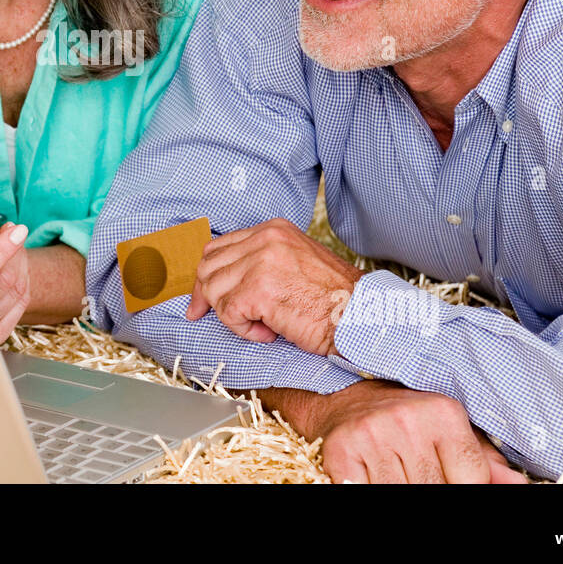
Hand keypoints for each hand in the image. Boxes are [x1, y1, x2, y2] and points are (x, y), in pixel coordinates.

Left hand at [185, 218, 362, 355]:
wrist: (360, 316)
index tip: (201, 300)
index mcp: (272, 230)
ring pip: (214, 290)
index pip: (219, 247)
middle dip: (205, 295)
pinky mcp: (259, 289)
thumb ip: (261, 262)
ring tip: (263, 325)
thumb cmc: (333, 299)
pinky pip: (228, 313)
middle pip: (208, 265)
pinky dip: (244, 330)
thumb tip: (225, 280)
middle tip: (213, 317)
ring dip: (232, 316)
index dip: (206, 275)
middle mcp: (265, 239)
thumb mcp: (295, 264)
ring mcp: (261, 262)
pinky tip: (269, 333)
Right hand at [267, 381, 527, 483]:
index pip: (471, 480)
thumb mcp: (448, 431)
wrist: (341, 399)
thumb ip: (484, 460)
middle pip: (434, 490)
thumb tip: (519, 485)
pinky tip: (372, 476)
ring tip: (396, 472)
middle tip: (416, 474)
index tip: (447, 480)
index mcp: (444, 413)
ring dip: (398, 489)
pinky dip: (369, 488)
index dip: (461, 488)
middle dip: (427, 489)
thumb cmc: (404, 420)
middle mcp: (409, 419)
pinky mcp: (342, 450)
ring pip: (400, 494)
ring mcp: (373, 435)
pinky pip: (363, 492)